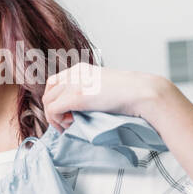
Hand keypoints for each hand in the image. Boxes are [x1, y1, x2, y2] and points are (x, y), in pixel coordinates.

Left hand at [42, 63, 171, 130]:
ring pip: (48, 103)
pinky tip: (71, 124)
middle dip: (53, 109)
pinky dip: (57, 121)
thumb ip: (89, 90)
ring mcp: (74, 84)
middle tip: (65, 122)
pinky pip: (53, 111)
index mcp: (81, 69)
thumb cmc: (130, 93)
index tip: (65, 111)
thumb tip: (78, 106)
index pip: (54, 82)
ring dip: (55, 117)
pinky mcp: (75, 97)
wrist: (144, 92)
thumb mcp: (103, 85)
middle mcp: (75, 73)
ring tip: (69, 125)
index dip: (55, 99)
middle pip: (48, 93)